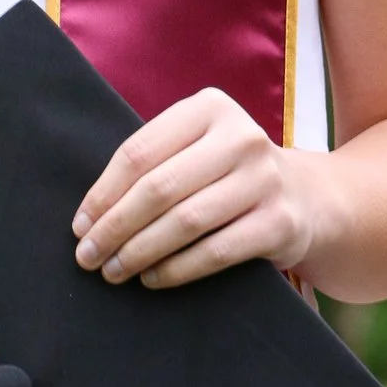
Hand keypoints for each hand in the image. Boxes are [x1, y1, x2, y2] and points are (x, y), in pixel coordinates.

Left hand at [73, 90, 322, 291]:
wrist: (307, 197)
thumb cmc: (227, 173)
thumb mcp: (196, 149)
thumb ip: (153, 166)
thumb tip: (89, 218)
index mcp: (209, 108)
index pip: (138, 153)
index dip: (102, 194)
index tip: (79, 227)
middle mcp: (241, 137)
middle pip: (158, 188)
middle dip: (114, 228)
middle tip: (87, 257)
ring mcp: (264, 179)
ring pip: (185, 222)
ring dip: (140, 252)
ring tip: (114, 271)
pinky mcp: (279, 222)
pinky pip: (215, 251)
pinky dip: (177, 269)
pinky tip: (152, 278)